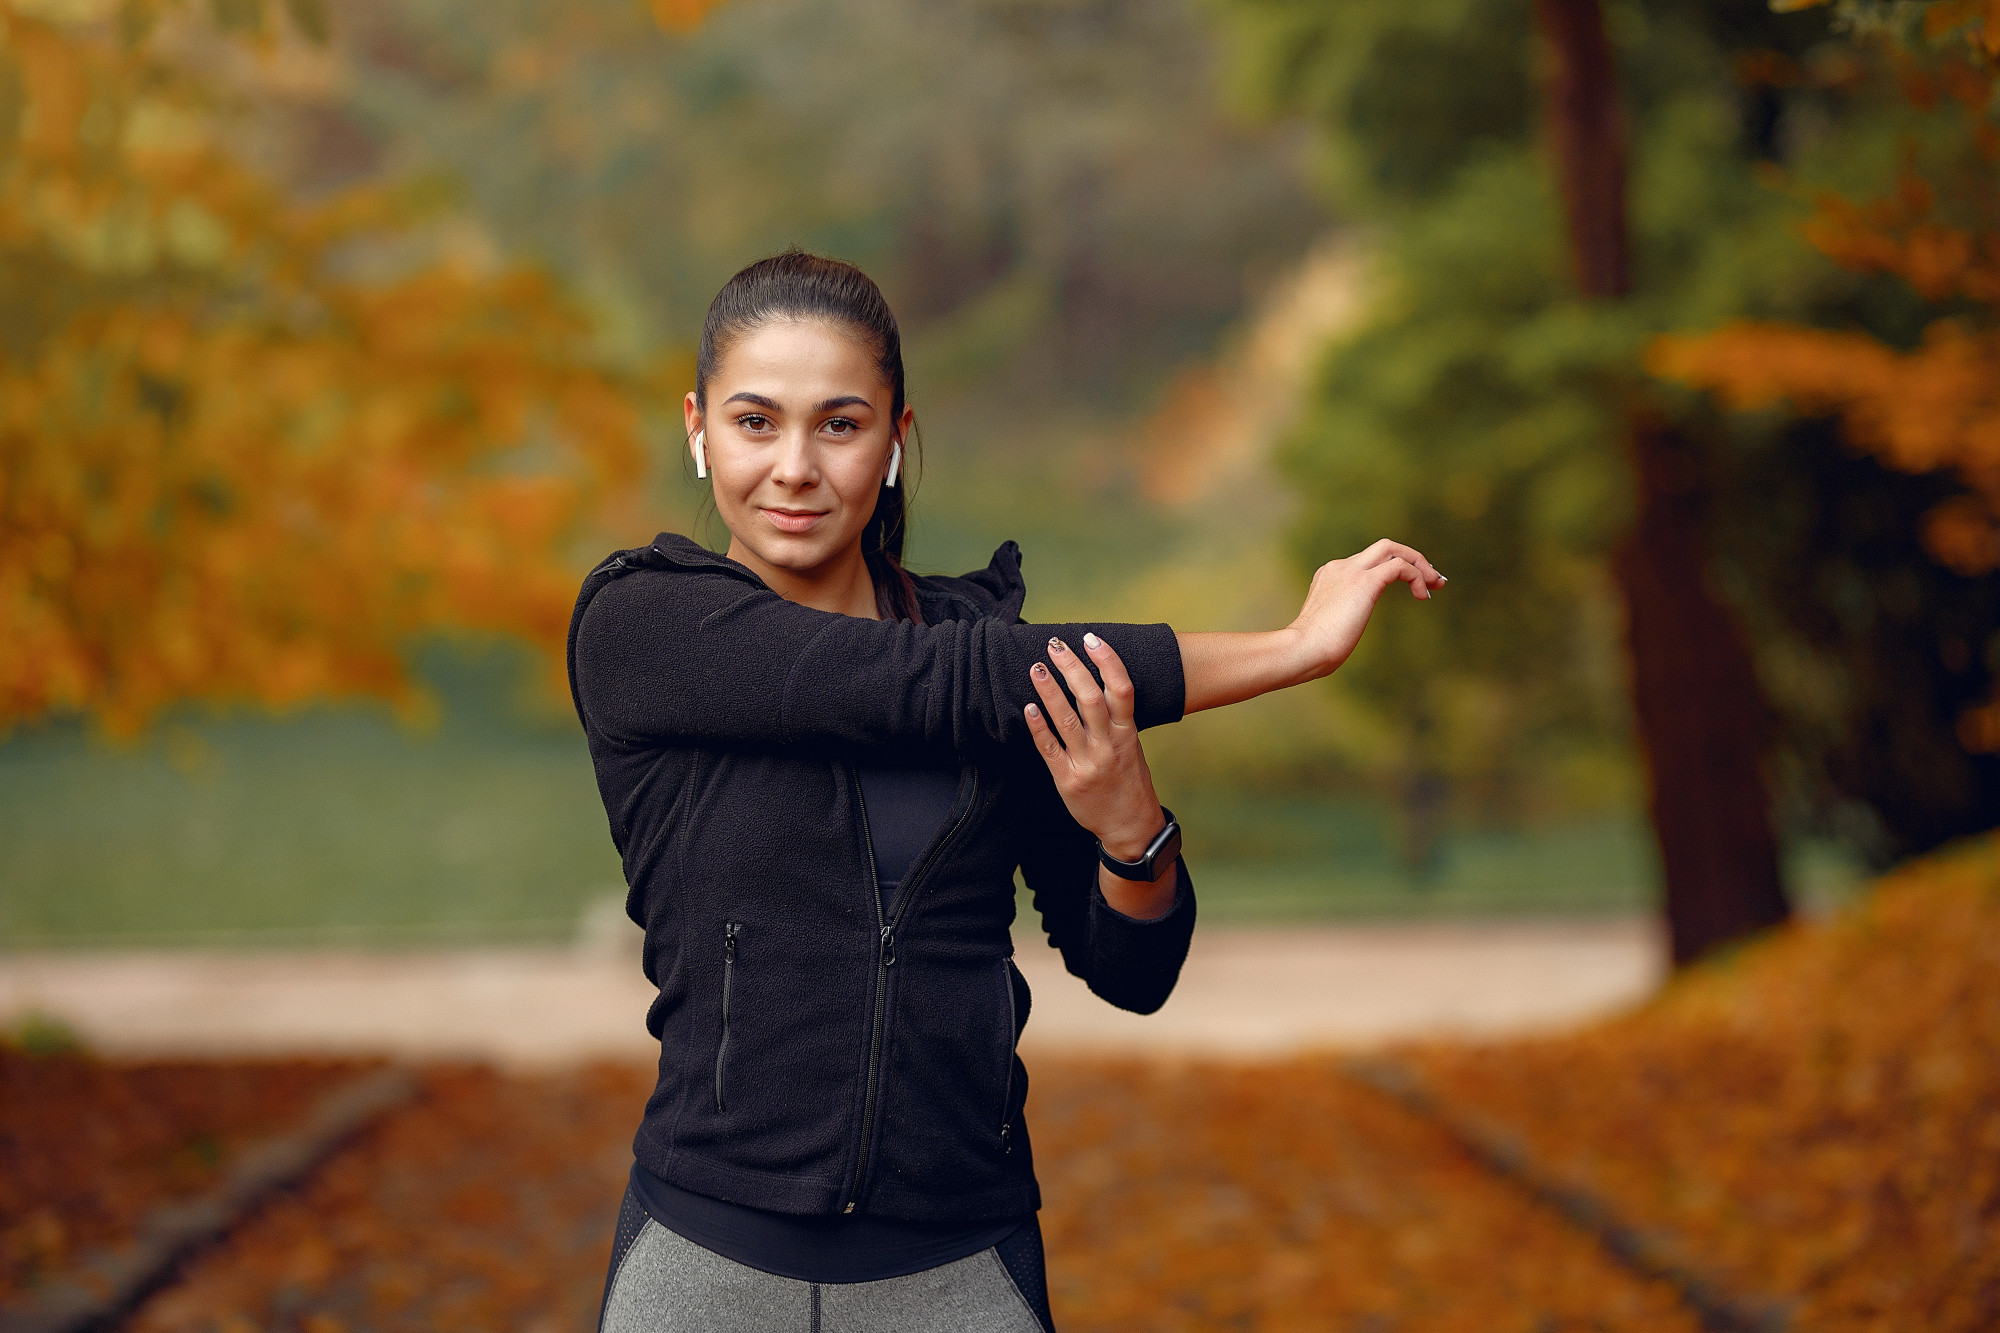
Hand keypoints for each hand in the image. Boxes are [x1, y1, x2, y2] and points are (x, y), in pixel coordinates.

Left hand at [1023, 633, 1166, 862]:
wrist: (1130, 825)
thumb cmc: (1129, 780)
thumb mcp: (1132, 745)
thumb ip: (1116, 718)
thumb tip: (1094, 681)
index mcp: (1127, 733)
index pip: (1121, 689)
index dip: (1107, 661)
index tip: (1091, 639)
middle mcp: (1108, 745)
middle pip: (1089, 698)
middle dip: (1071, 667)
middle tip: (1055, 646)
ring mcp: (1087, 763)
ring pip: (1066, 719)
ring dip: (1049, 690)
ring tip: (1036, 668)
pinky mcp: (1067, 780)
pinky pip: (1049, 748)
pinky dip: (1038, 726)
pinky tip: (1028, 707)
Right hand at [1289, 539, 1443, 677]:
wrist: (1303, 649)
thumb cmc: (1312, 650)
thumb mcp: (1329, 627)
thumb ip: (1340, 619)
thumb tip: (1345, 634)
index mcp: (1329, 576)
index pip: (1368, 561)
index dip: (1394, 569)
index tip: (1412, 587)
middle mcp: (1340, 568)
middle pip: (1384, 548)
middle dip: (1413, 559)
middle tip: (1433, 579)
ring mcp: (1351, 571)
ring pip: (1392, 550)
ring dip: (1419, 564)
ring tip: (1435, 584)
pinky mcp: (1364, 582)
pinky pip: (1399, 566)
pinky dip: (1416, 577)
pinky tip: (1422, 595)